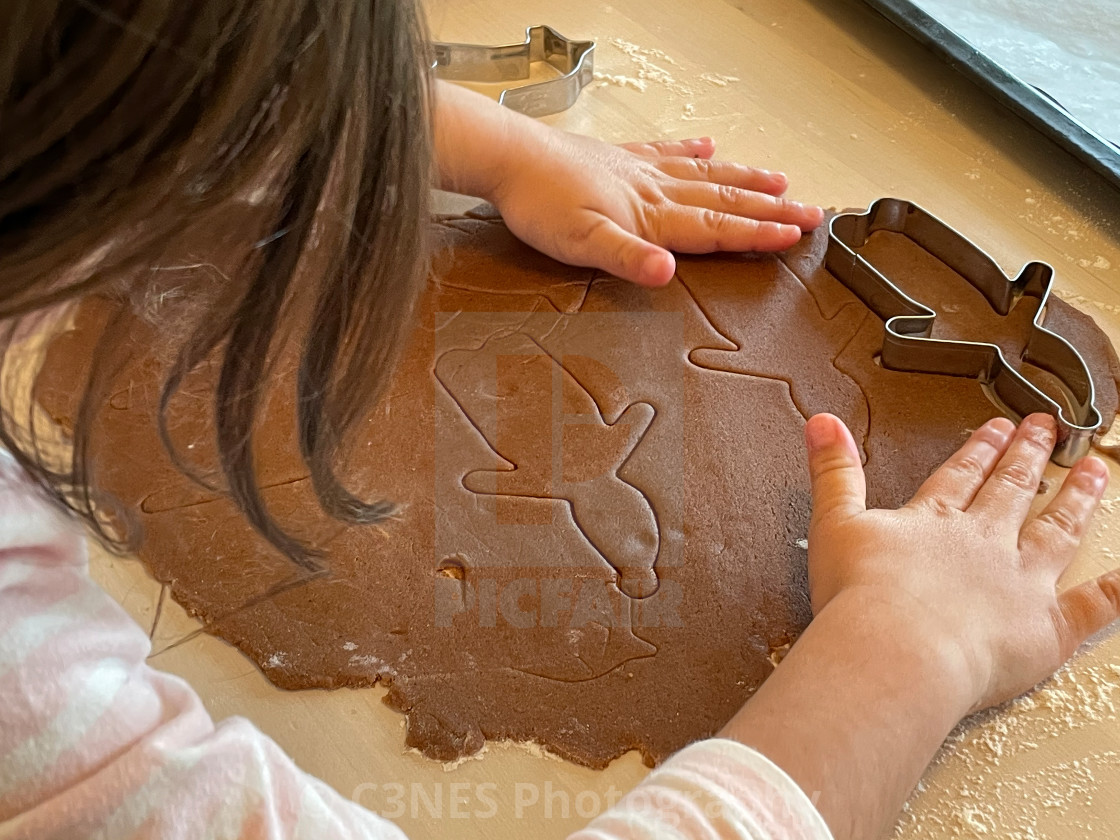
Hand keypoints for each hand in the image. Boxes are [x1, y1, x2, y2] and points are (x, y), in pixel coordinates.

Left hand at [433, 83, 822, 286]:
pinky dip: (692, 150)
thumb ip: (627, 259)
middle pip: (725, 198)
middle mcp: (654, 188)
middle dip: (771, 208)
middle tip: (811, 213)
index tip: (795, 237)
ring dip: (745, 178)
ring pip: (705, 174)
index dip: (758, 234)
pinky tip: (707, 144)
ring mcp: (639, 169)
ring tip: (779, 180)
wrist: (510, 158)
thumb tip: (667, 274)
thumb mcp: (581, 243)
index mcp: (651, 214)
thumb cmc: (540, 204)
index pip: (716, 228)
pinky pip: (667, 150)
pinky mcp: (619, 157)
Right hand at [804, 411, 1119, 712]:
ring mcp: (1020, 581)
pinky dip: (1116, 590)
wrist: (897, 649)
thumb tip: (823, 422)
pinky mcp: (1045, 626)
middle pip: (1011, 492)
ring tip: (1094, 475)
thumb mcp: (835, 524)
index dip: (981, 450)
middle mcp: (983, 543)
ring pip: (1056, 532)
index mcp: (934, 521)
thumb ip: (833, 473)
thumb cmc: (862, 598)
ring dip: (1077, 501)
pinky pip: (1092, 604)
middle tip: (1047, 431)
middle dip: (1028, 459)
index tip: (998, 428)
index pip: (962, 475)